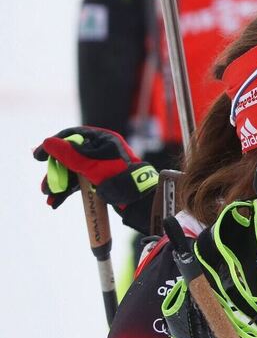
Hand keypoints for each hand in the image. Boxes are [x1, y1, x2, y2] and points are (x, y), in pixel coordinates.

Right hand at [33, 126, 157, 209]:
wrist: (138, 199)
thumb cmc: (118, 178)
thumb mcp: (91, 165)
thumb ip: (69, 154)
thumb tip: (48, 142)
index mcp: (103, 139)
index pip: (72, 135)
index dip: (53, 145)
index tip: (37, 156)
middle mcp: (101, 149)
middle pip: (69, 156)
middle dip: (55, 172)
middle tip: (45, 186)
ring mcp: (100, 165)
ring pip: (72, 171)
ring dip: (59, 184)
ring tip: (50, 197)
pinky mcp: (99, 179)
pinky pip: (79, 182)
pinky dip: (68, 190)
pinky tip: (56, 202)